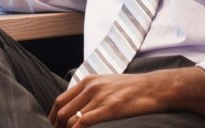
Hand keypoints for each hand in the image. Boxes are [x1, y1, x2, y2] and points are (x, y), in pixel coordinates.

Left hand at [49, 74, 163, 127]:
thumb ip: (90, 92)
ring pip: (70, 118)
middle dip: (56, 127)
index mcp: (88, 81)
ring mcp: (99, 97)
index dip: (52, 116)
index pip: (60, 99)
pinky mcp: (109, 108)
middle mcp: (90, 87)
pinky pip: (84, 122)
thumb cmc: (130, 88)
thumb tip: (76, 107)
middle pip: (61, 110)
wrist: (152, 87)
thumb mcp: (106, 83)